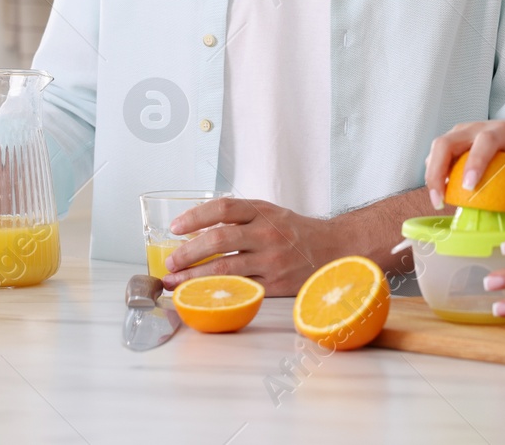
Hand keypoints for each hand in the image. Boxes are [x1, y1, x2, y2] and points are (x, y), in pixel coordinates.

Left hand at [160, 197, 340, 295]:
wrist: (334, 249)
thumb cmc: (294, 231)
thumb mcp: (269, 213)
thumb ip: (239, 219)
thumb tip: (196, 231)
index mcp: (263, 212)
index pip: (223, 208)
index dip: (195, 217)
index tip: (176, 228)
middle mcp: (267, 234)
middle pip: (219, 239)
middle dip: (188, 252)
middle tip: (170, 261)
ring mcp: (272, 261)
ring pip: (226, 269)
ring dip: (194, 277)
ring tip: (175, 281)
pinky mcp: (276, 284)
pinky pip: (240, 289)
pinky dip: (216, 292)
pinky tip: (201, 295)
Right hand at [423, 118, 504, 211]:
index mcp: (501, 130)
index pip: (484, 141)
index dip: (474, 162)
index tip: (469, 187)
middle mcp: (476, 128)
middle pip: (447, 142)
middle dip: (438, 171)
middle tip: (440, 200)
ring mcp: (461, 133)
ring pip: (437, 148)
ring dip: (432, 175)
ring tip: (438, 201)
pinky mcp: (452, 142)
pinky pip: (437, 156)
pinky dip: (434, 175)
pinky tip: (441, 194)